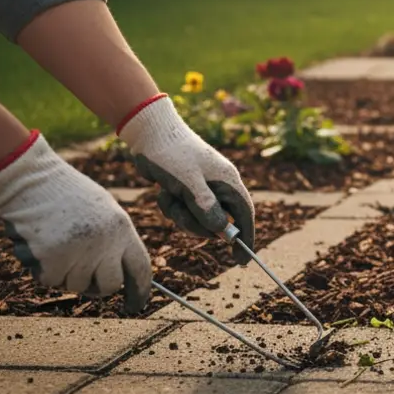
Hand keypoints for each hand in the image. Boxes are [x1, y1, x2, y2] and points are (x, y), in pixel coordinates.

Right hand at [0, 132, 152, 311]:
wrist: (32, 180)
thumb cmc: (67, 195)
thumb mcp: (104, 211)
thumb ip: (115, 240)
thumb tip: (121, 275)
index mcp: (123, 229)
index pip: (141, 268)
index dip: (140, 290)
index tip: (137, 305)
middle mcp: (106, 243)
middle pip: (110, 285)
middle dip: (98, 287)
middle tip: (84, 276)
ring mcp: (80, 252)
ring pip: (77, 286)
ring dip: (66, 274)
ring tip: (58, 245)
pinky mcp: (53, 260)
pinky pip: (51, 281)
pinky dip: (43, 270)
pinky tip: (41, 246)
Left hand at [117, 96, 255, 263]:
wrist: (149, 132)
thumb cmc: (172, 153)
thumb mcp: (189, 183)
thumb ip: (206, 207)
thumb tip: (222, 230)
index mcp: (228, 181)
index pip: (245, 215)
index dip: (245, 238)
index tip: (241, 261)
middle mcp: (219, 185)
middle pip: (219, 220)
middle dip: (199, 224)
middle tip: (183, 217)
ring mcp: (202, 187)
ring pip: (198, 218)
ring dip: (181, 215)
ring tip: (169, 197)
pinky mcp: (186, 188)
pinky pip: (184, 210)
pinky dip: (172, 207)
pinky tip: (163, 192)